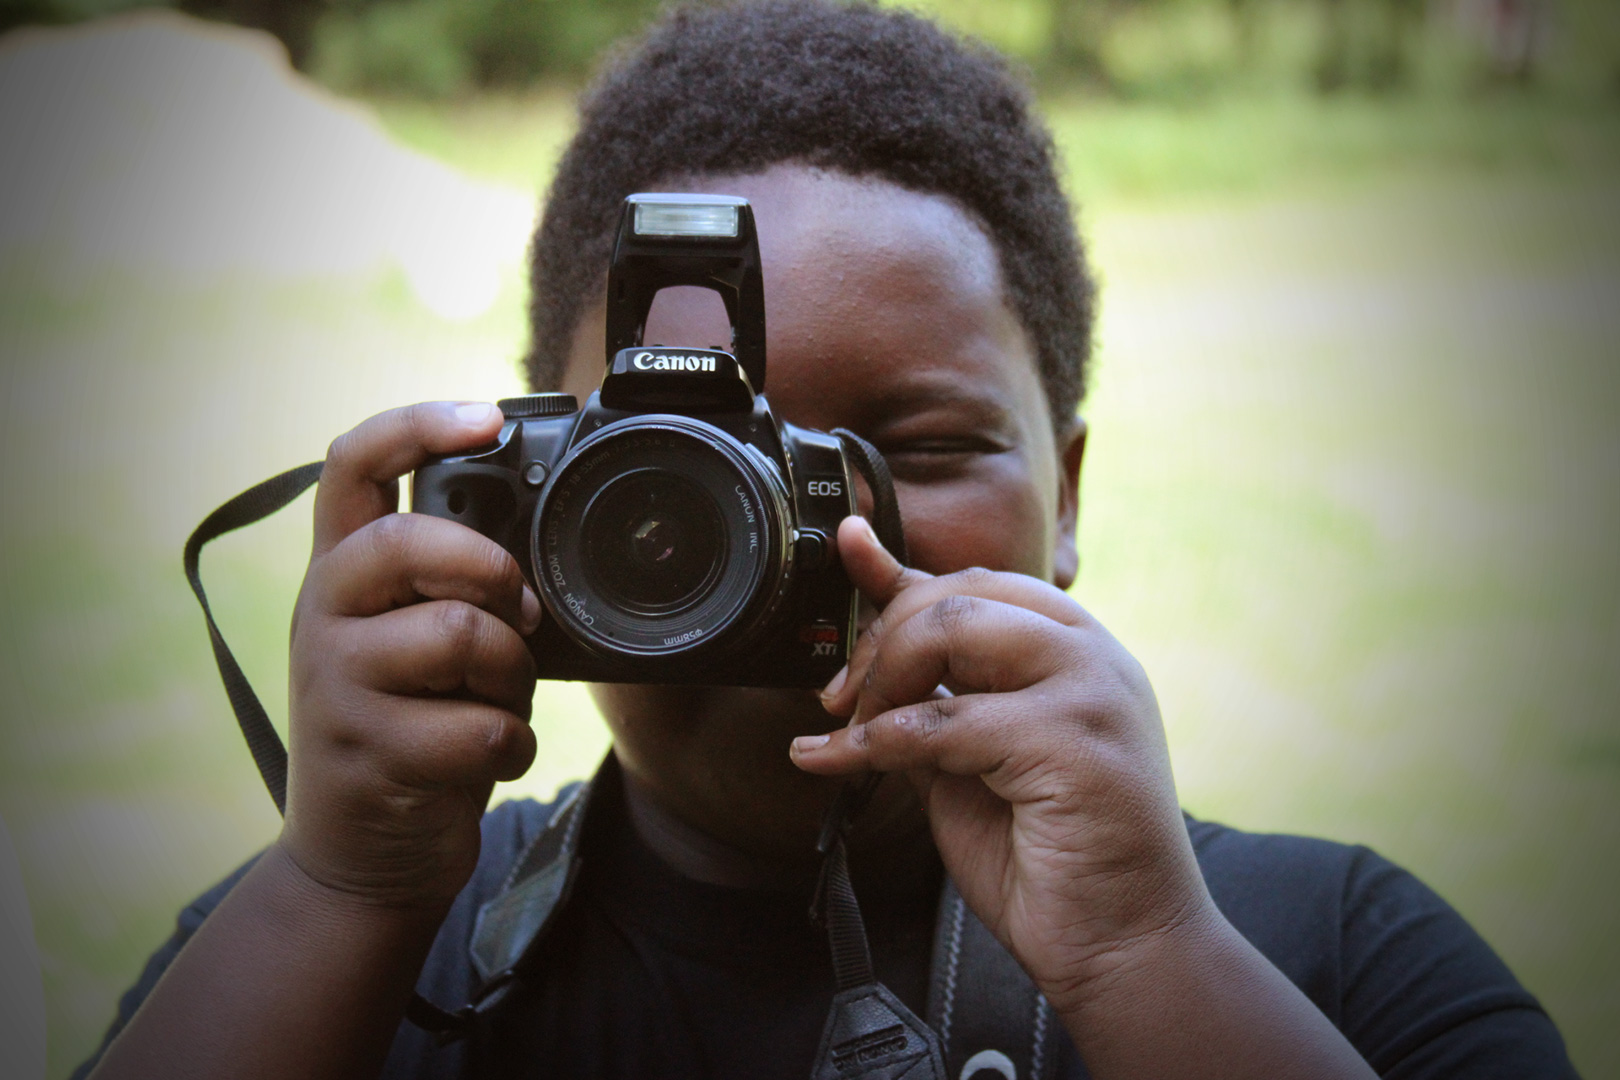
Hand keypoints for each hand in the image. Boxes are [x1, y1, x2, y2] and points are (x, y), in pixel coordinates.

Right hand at [282, 402, 540, 910]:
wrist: (361, 855)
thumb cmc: (411, 726)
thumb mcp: (415, 642)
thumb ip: (449, 588)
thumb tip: (527, 564)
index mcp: (341, 573)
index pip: (352, 465)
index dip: (416, 425)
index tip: (485, 417)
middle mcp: (324, 616)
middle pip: (410, 543)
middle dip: (490, 570)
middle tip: (518, 612)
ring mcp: (336, 687)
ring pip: (459, 636)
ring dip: (512, 675)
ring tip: (499, 700)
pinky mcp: (369, 756)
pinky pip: (482, 727)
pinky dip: (513, 745)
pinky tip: (490, 757)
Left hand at [791, 516, 1212, 1013]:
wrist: (1126, 947)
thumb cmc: (1052, 860)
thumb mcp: (974, 760)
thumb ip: (932, 702)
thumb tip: (866, 662)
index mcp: (1077, 650)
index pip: (980, 582)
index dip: (902, 571)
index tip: (847, 546)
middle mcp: (1092, 654)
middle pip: (957, 595)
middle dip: (879, 640)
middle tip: (840, 701)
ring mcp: (1090, 690)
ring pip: (951, 631)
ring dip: (881, 680)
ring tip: (854, 733)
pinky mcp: (1071, 740)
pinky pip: (943, 720)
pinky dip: (875, 743)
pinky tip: (838, 763)